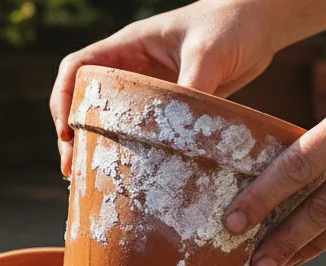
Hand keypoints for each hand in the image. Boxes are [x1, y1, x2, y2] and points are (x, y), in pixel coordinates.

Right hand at [50, 0, 278, 176]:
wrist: (262, 23)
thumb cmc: (231, 23)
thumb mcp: (207, 54)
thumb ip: (191, 88)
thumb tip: (180, 134)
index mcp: (128, 47)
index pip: (77, 69)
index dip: (63, 99)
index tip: (66, 132)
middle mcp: (134, 69)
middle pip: (87, 101)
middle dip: (74, 134)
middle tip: (72, 170)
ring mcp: (153, 90)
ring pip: (113, 121)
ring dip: (101, 147)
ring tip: (93, 181)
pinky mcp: (173, 108)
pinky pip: (146, 132)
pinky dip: (136, 153)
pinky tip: (136, 177)